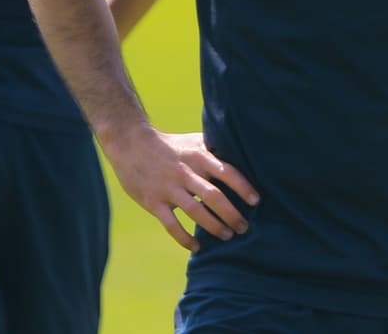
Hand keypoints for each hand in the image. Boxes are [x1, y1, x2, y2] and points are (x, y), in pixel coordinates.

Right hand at [105, 127, 259, 251]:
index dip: (243, 187)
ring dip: (214, 227)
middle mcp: (186, 172)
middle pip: (214, 196)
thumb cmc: (171, 145)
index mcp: (199, 156)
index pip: (227, 172)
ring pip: (195, 212)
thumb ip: (216, 151)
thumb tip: (244, 160)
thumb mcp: (194, 141)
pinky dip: (185, 238)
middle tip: (244, 227)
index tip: (256, 201)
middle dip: (232, 214)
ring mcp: (169, 188)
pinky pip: (171, 225)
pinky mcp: (154, 202)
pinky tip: (197, 247)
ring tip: (227, 236)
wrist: (131, 144)